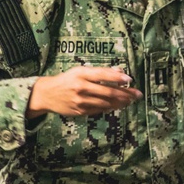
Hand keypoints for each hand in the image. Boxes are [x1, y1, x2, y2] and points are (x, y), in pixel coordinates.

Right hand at [27, 66, 141, 118]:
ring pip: (106, 103)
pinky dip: (110, 108)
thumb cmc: (67, 80)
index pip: (103, 75)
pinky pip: (99, 110)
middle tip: (137, 95)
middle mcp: (81, 87)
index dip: (117, 78)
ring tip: (130, 101)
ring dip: (120, 103)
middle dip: (125, 94)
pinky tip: (118, 106)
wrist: (47, 94)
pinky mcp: (80, 111)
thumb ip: (99, 72)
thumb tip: (119, 72)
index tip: (129, 80)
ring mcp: (81, 101)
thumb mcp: (80, 71)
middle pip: (108, 92)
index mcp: (81, 74)